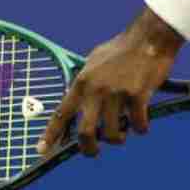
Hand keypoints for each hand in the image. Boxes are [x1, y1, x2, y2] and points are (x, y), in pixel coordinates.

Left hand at [40, 8, 183, 157]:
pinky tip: (142, 121)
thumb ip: (85, 83)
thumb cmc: (121, 50)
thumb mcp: (93, 62)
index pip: (61, 113)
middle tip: (94, 151)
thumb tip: (77, 102)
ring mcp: (116, 94)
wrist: (148, 38)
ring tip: (124, 131)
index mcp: (82, 82)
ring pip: (114, 134)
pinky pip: (138, 126)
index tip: (41, 151)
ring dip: (119, 138)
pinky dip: (141, 128)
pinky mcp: (137, 96)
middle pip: (86, 132)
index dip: (50, 134)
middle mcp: (96, 90)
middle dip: (89, 149)